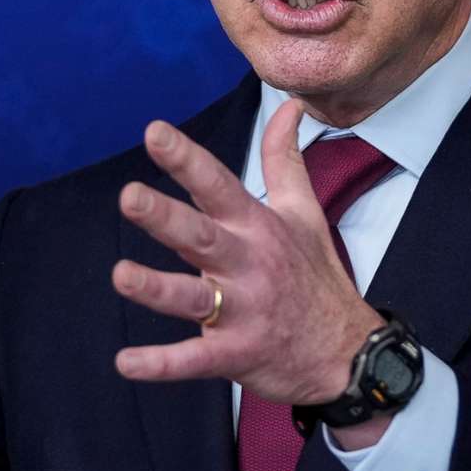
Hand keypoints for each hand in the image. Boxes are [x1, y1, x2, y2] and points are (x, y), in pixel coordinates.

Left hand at [110, 100, 378, 408]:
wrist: (349, 354)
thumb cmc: (317, 277)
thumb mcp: (306, 213)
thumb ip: (285, 160)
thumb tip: (289, 106)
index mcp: (258, 228)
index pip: (218, 185)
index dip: (186, 159)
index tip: (154, 132)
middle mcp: (248, 265)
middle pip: (200, 236)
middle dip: (164, 217)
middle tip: (129, 197)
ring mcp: (242, 312)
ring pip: (192, 297)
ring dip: (156, 288)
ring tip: (121, 276)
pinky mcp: (235, 354)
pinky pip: (193, 359)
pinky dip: (160, 364)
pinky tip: (125, 363)